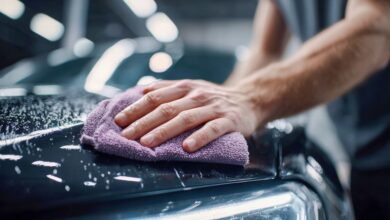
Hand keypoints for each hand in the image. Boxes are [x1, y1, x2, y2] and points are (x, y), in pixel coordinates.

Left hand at [114, 79, 259, 151]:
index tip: (119, 121)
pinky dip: (199, 137)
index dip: (136, 108)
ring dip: (164, 131)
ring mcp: (213, 107)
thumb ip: (170, 89)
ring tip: (147, 143)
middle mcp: (196, 95)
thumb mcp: (192, 88)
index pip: (155, 97)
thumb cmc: (214, 98)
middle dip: (143, 122)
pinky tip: (186, 148)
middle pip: (166, 108)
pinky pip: (212, 129)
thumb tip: (142, 90)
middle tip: (125, 136)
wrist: (249, 99)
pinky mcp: (228, 120)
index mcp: (185, 87)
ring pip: (185, 118)